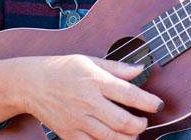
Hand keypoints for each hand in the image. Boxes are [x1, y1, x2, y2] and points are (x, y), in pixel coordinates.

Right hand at [22, 54, 163, 139]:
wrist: (32, 84)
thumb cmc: (63, 69)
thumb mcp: (90, 60)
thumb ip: (117, 67)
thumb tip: (140, 68)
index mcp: (95, 80)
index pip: (129, 94)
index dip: (149, 102)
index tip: (159, 105)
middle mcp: (88, 102)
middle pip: (123, 121)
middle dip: (140, 125)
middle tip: (144, 121)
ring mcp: (78, 120)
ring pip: (111, 138)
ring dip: (128, 138)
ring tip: (133, 133)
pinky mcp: (69, 134)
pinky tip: (113, 139)